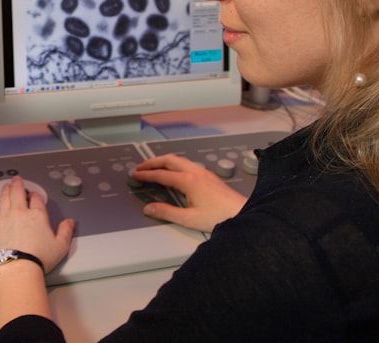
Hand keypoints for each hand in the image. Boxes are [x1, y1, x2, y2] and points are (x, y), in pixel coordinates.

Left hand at [0, 176, 74, 274]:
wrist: (18, 268)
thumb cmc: (39, 258)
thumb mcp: (60, 246)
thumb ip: (66, 232)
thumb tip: (70, 222)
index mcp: (37, 215)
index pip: (36, 199)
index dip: (35, 195)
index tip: (33, 195)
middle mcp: (20, 213)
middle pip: (17, 193)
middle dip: (18, 184)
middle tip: (17, 180)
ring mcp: (4, 218)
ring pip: (4, 198)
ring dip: (5, 190)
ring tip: (6, 186)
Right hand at [131, 154, 247, 232]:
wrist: (242, 213)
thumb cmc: (220, 216)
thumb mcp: (189, 219)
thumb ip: (167, 212)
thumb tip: (150, 209)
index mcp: (188, 181)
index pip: (161, 174)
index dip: (146, 174)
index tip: (136, 174)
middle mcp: (195, 172)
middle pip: (169, 160)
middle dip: (152, 162)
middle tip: (141, 166)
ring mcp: (203, 172)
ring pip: (179, 160)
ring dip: (164, 161)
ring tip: (155, 166)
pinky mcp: (209, 176)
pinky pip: (187, 163)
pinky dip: (175, 164)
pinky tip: (175, 171)